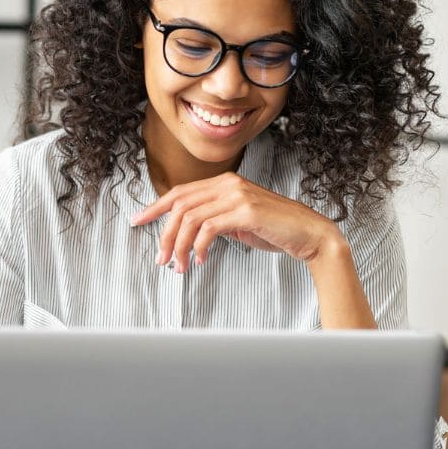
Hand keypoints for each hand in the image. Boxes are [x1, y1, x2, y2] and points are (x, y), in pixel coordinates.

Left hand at [130, 172, 338, 272]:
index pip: (180, 192)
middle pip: (180, 206)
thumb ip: (215, 219)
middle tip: (160, 257)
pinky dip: (199, 247)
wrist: (309, 234)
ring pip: (190, 218)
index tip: (138, 221)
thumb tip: (189, 232)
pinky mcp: (245, 212)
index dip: (155, 207)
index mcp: (225, 182)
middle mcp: (228, 183)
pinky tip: (200, 260)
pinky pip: (208, 229)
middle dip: (164, 233)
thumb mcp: (239, 221)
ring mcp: (237, 195)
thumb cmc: (275, 230)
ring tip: (179, 266)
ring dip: (180, 245)